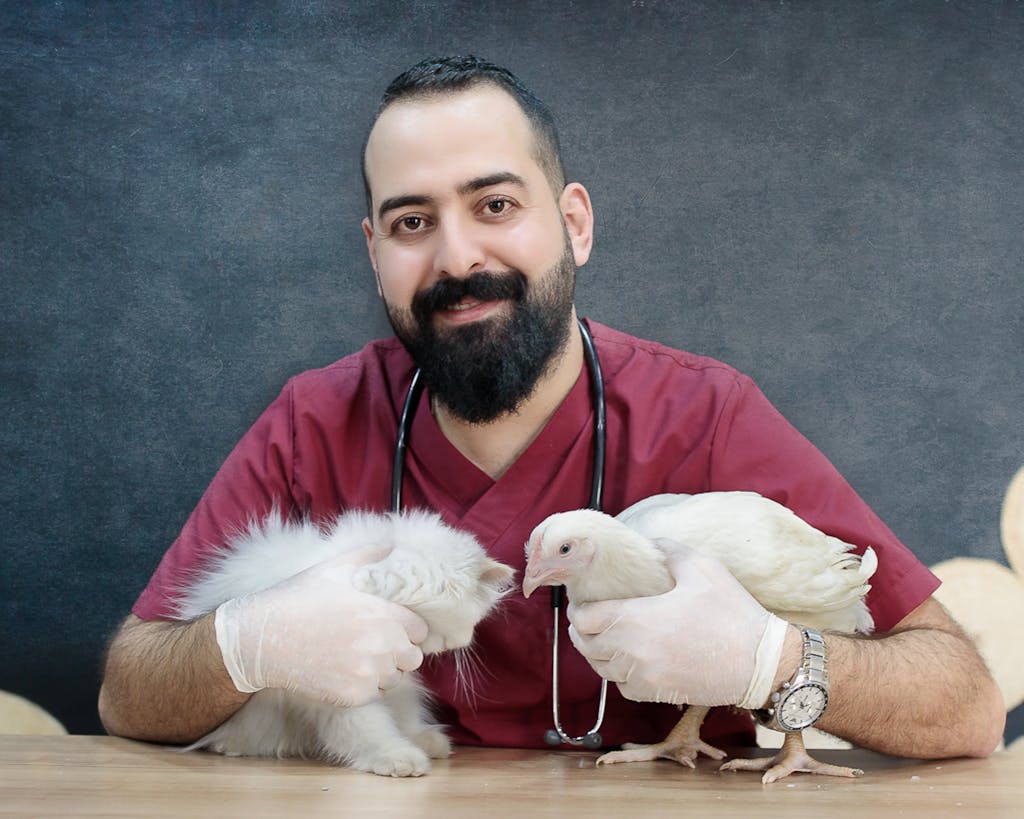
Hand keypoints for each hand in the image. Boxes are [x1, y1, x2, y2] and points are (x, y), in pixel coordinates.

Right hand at [213, 544, 427, 706]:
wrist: (263, 638)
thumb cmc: (299, 598)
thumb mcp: (336, 567)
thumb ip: (371, 556)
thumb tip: (393, 546)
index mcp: (385, 613)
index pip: (421, 631)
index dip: (406, 628)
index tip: (389, 626)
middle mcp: (383, 645)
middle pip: (413, 657)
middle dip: (399, 651)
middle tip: (374, 643)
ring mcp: (368, 674)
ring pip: (395, 678)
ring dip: (384, 670)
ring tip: (357, 656)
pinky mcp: (353, 696)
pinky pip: (375, 694)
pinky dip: (365, 686)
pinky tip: (344, 670)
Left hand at [566, 539, 788, 707]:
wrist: (761, 663)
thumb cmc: (731, 613)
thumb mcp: (701, 568)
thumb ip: (668, 550)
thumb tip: (649, 542)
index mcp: (635, 620)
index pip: (583, 619)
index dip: (578, 609)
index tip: (583, 600)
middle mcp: (631, 653)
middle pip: (585, 645)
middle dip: (582, 629)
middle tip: (589, 616)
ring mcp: (644, 678)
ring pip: (600, 669)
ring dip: (596, 652)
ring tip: (603, 636)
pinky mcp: (658, 694)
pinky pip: (622, 686)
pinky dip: (617, 673)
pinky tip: (627, 659)